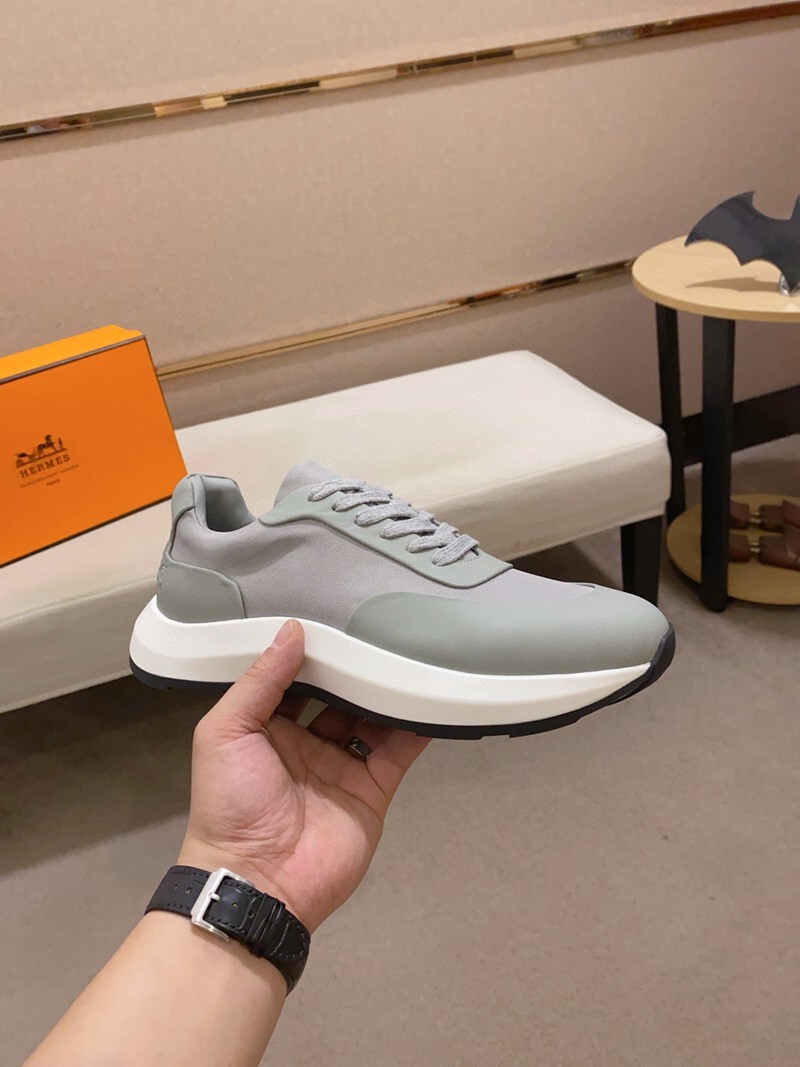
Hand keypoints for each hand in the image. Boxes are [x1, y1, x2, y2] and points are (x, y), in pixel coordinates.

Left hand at [178, 620, 428, 931]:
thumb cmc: (230, 802)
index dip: (310, 649)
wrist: (259, 882)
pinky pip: (399, 749)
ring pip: (371, 716)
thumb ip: (259, 681)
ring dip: (387, 688)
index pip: (292, 677)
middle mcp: (306, 742)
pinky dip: (416, 724)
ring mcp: (342, 765)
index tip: (332, 611)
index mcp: (266, 727)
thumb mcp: (226, 732)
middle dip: (354, 665)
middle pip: (338, 693)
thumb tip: (292, 629)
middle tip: (378, 623)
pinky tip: (431, 692)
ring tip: (409, 648)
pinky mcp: (374, 787)